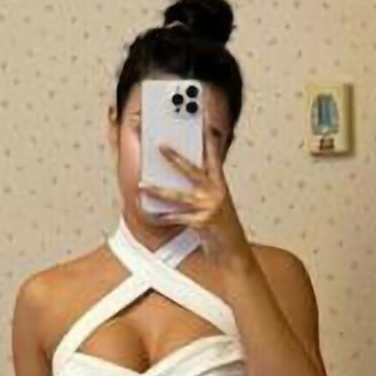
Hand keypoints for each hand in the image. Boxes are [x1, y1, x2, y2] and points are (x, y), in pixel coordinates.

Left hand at [139, 129, 252, 268]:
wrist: (233, 253)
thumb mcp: (216, 204)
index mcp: (220, 185)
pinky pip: (177, 217)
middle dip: (175, 157)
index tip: (204, 122)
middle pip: (192, 170)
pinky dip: (162, 217)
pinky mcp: (203, 223)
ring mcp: (209, 207)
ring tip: (142, 185)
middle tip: (159, 146)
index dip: (210, 139)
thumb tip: (178, 178)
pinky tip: (150, 215)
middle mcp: (216, 193)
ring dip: (158, 191)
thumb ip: (203, 189)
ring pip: (178, 196)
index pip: (214, 156)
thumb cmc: (222, 228)